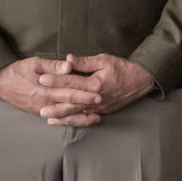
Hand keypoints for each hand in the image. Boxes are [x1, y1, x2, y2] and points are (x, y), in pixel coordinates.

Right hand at [0, 56, 104, 121]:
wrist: (0, 83)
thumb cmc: (18, 71)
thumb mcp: (35, 63)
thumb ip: (53, 66)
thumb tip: (69, 66)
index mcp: (43, 91)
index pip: (68, 94)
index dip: (85, 95)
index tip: (98, 94)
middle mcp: (43, 104)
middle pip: (69, 107)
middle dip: (86, 107)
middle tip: (102, 105)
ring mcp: (40, 111)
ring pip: (64, 117)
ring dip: (80, 118)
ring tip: (96, 118)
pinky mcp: (38, 113)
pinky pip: (57, 119)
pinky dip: (69, 120)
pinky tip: (79, 119)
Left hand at [39, 54, 155, 124]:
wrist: (142, 81)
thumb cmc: (123, 68)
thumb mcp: (104, 60)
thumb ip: (84, 62)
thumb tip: (67, 59)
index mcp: (95, 84)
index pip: (72, 82)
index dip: (56, 80)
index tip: (42, 79)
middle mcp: (96, 98)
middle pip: (72, 103)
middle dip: (55, 106)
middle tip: (40, 108)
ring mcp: (100, 107)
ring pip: (78, 114)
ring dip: (62, 117)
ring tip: (48, 118)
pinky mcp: (103, 111)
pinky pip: (85, 117)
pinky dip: (74, 120)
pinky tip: (64, 121)